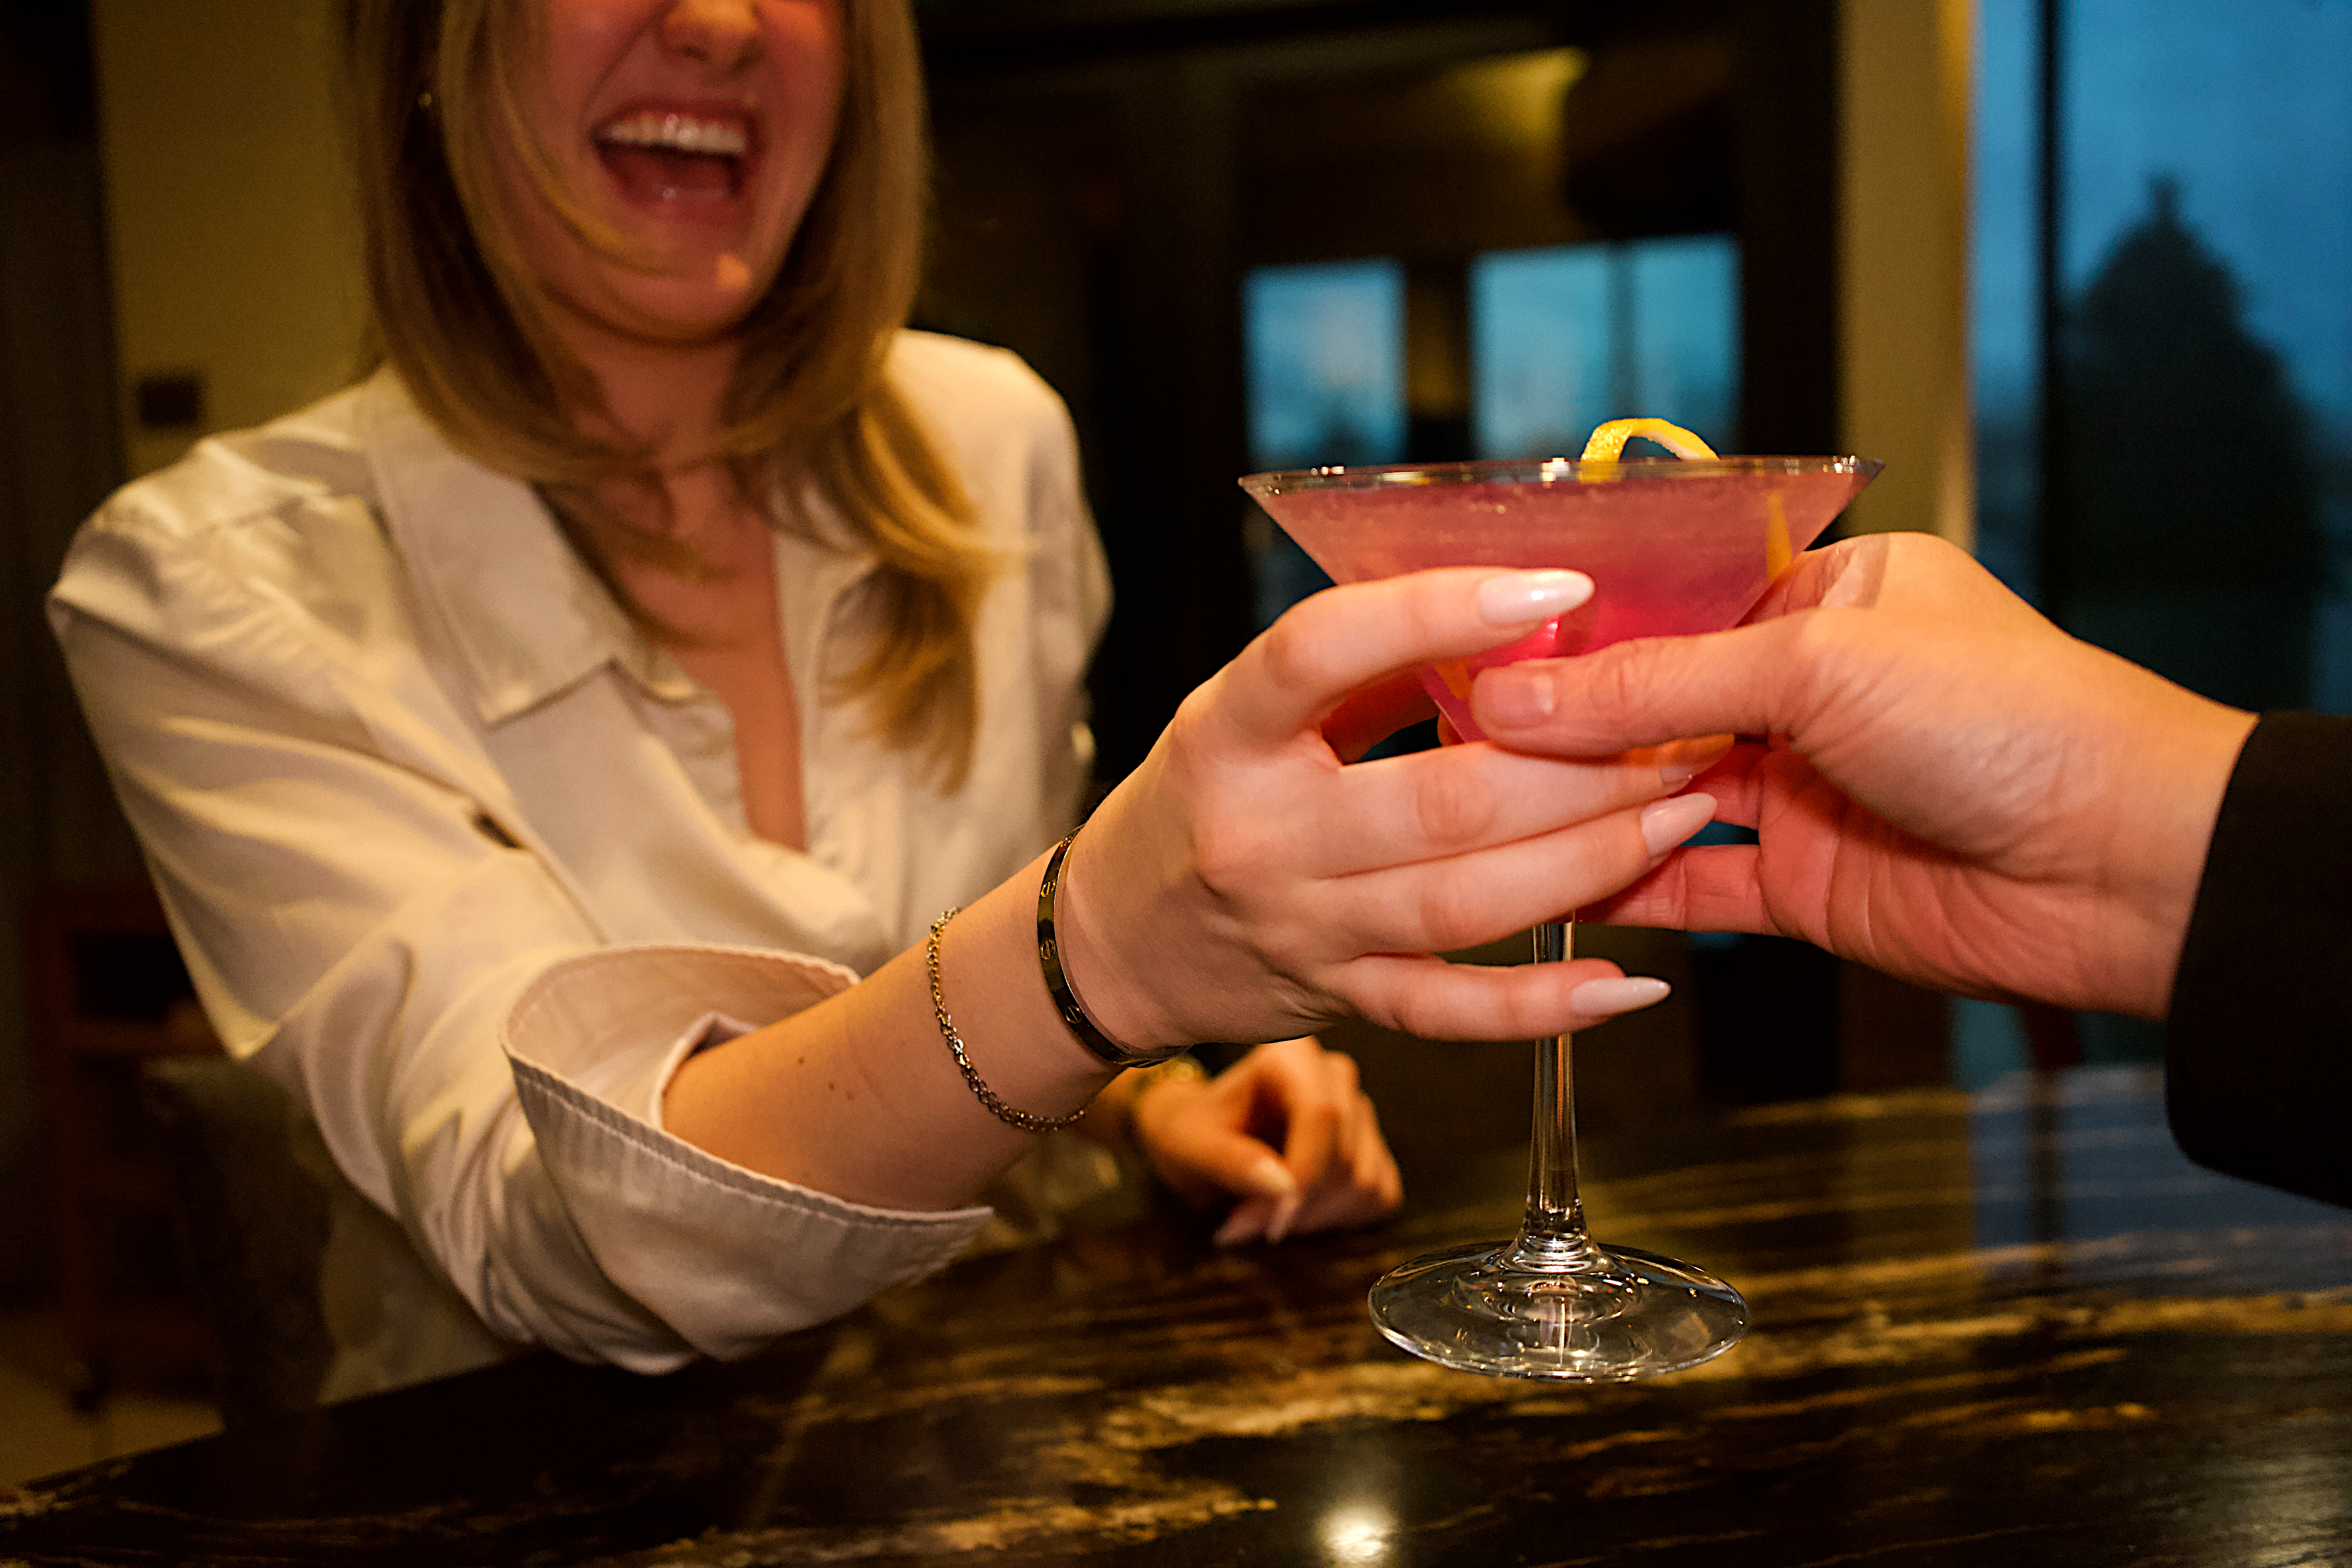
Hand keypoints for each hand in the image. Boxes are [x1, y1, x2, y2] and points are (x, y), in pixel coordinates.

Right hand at [1058, 567, 1717, 1053]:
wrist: (1112, 944)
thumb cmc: (1201, 801)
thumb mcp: (1247, 713)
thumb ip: (1363, 668)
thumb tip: (1507, 617)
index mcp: (1227, 735)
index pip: (1321, 653)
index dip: (1438, 610)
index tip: (1556, 584)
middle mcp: (1261, 836)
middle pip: (1440, 800)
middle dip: (1580, 767)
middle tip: (1679, 728)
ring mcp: (1301, 930)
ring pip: (1466, 904)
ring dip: (1590, 862)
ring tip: (1683, 815)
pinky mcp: (1338, 1003)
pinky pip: (1454, 1013)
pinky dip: (1548, 1007)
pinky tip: (1633, 981)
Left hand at [1128, 1037, 1401, 1244]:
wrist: (1201, 1138)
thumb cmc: (1191, 1133)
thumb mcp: (1191, 1146)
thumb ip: (1231, 1161)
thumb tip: (1283, 1186)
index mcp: (1292, 1057)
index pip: (1321, 1116)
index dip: (1303, 1176)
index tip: (1268, 1223)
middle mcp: (1335, 1076)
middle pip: (1346, 1158)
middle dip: (1298, 1207)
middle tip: (1244, 1227)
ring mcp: (1360, 1111)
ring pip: (1366, 1183)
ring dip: (1316, 1219)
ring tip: (1264, 1220)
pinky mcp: (1373, 1148)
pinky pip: (1381, 1196)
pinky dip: (1341, 1221)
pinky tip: (1298, 1216)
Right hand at [1470, 532, 2255, 1018]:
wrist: (2121, 866)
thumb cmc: (2009, 719)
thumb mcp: (1816, 661)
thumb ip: (1656, 683)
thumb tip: (1517, 698)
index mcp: (1824, 596)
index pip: (1670, 603)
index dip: (1577, 628)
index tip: (1483, 642)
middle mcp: (1804, 689)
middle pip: (1651, 702)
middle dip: (1562, 722)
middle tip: (1454, 728)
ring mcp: (1797, 790)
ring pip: (1656, 795)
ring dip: (1579, 804)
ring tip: (1475, 803)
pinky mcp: (1797, 883)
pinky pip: (1685, 886)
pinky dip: (1620, 888)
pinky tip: (1542, 883)